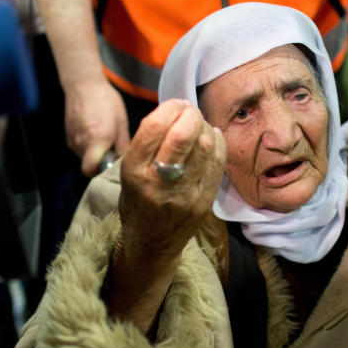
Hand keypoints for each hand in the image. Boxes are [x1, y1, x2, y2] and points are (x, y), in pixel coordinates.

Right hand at [64, 77, 130, 176]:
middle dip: (100, 162)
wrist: (84, 85)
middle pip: (89, 165)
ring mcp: (73, 140)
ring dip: (94, 153)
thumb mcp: (122, 121)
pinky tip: (95, 132)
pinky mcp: (68, 136)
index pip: (91, 170)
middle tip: (112, 150)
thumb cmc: (105, 100)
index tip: (111, 165)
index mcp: (98, 139)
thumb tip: (126, 160)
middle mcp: (82, 142)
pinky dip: (87, 146)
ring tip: (104, 138)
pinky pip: (79, 149)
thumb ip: (124, 144)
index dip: (100, 172)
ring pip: (84, 157)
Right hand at [118, 100, 226, 257]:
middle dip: (190, 114)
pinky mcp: (205, 201)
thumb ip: (148, 143)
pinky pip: (218, 162)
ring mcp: (185, 194)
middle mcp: (159, 183)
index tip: (175, 104)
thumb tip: (177, 110)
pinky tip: (211, 138)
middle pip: (184, 135)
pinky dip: (217, 143)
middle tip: (190, 111)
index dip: (170, 108)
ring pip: (205, 146)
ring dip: (204, 127)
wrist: (152, 243)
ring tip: (199, 125)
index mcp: (135, 172)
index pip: (155, 127)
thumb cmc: (138, 201)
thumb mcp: (129, 171)